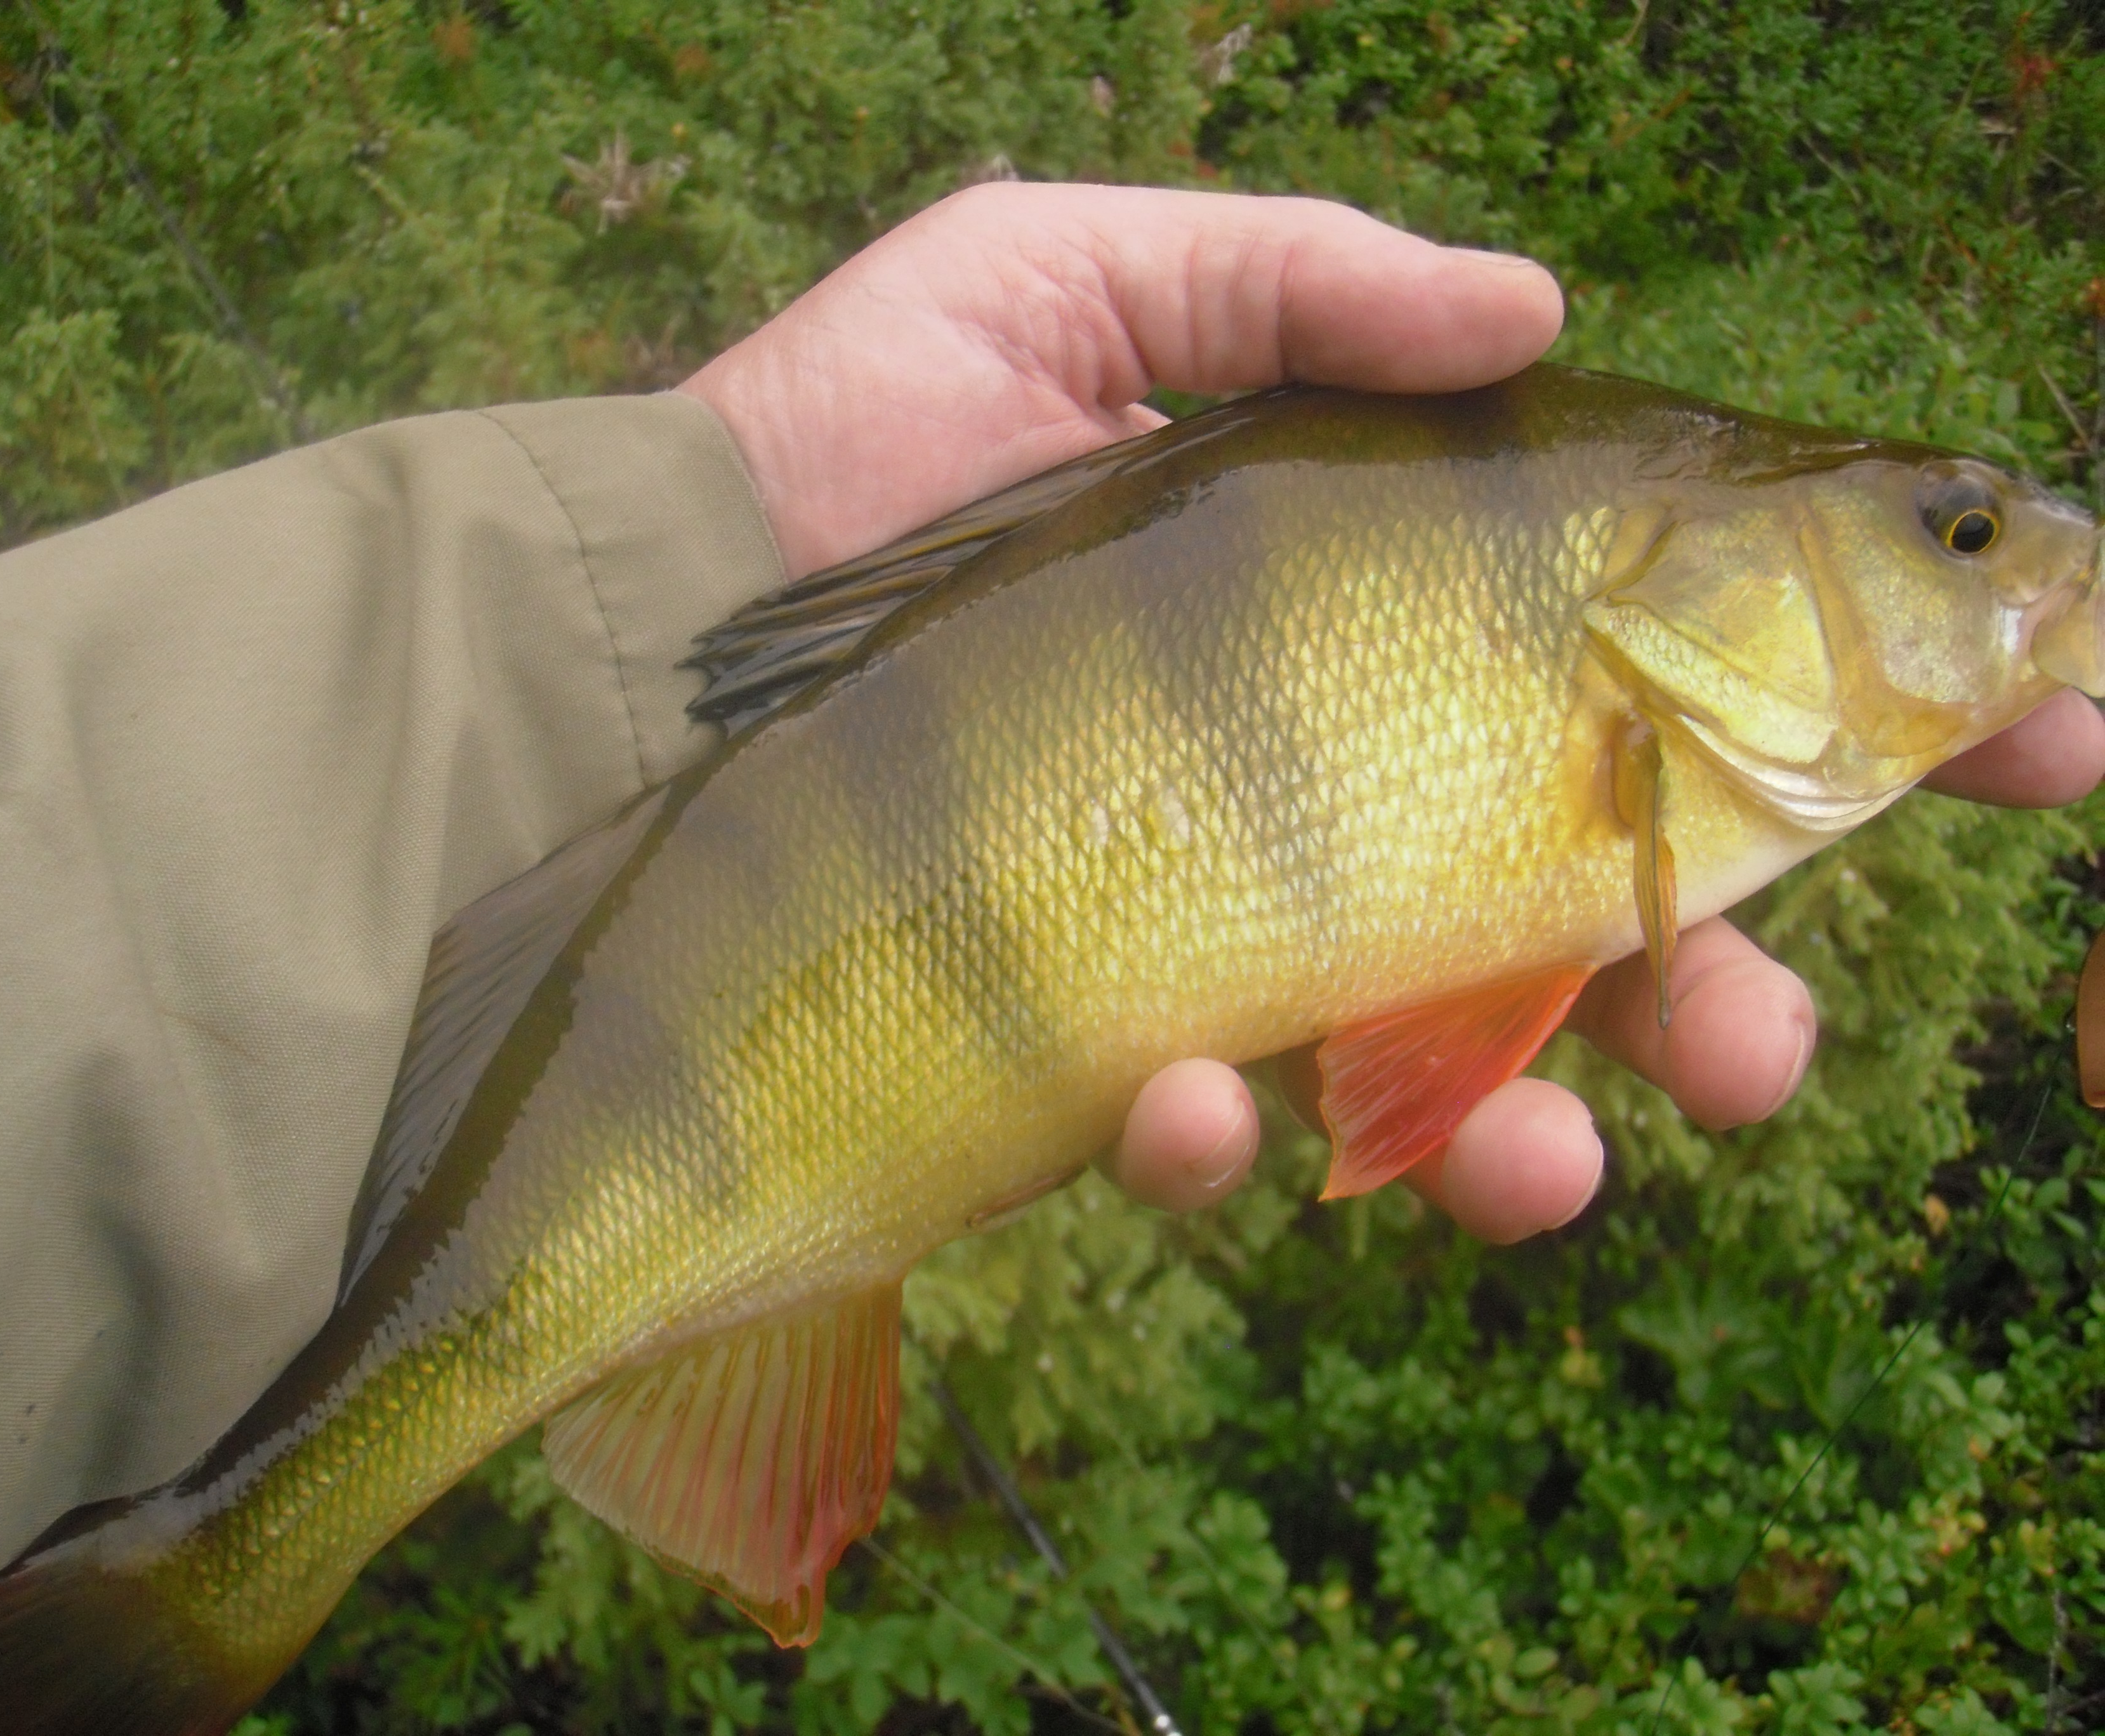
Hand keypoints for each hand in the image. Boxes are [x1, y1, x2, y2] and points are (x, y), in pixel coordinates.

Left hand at [681, 183, 2104, 1241]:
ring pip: (1441, 1076)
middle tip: (1774, 1056)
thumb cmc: (848, 430)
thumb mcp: (1071, 280)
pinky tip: (1196, 1106)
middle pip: (1591, 921)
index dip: (1870, 721)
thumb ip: (1302, 286)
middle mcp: (1328, 781)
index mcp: (1378, 608)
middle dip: (1720, 1001)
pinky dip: (1227, 1140)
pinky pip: (1208, 1133)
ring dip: (1531, 1138)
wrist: (643, 620)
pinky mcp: (1087, 1040)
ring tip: (1552, 1168)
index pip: (1672, 670)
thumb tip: (1545, 306)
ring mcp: (1217, 931)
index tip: (2053, 749)